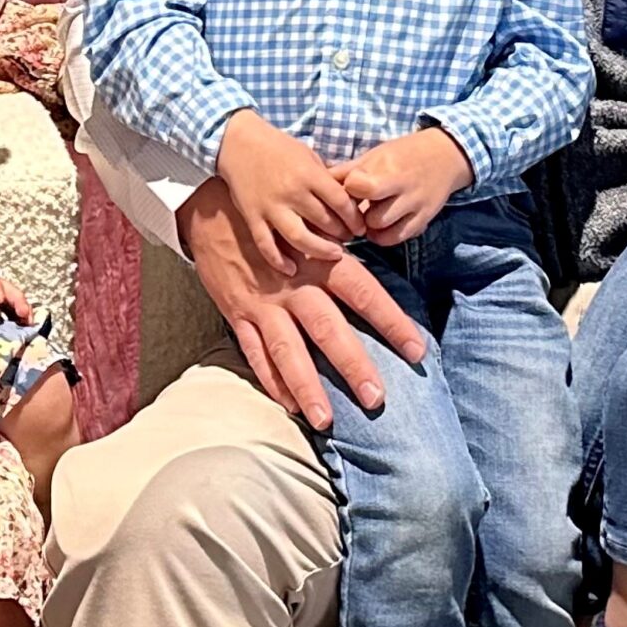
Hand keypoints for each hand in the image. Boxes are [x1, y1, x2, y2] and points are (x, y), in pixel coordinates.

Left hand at [0, 255, 33, 321]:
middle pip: (12, 291)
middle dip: (19, 302)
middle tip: (24, 314)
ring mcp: (3, 293)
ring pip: (17, 300)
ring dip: (24, 310)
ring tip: (30, 324)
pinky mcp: (3, 303)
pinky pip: (15, 309)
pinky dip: (22, 318)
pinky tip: (26, 329)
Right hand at [176, 179, 428, 431]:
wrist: (210, 206)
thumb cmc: (274, 216)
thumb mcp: (311, 221)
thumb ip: (342, 243)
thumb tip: (381, 246)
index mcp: (319, 260)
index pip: (363, 293)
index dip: (392, 321)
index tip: (416, 350)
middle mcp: (293, 285)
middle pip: (328, 329)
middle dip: (353, 366)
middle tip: (376, 399)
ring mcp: (263, 303)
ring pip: (288, 350)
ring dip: (307, 386)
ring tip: (326, 420)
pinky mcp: (237, 314)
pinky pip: (254, 352)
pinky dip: (271, 380)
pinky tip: (289, 405)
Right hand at [213, 112, 364, 274]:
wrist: (237, 142)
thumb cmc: (278, 147)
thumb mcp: (308, 154)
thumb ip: (325, 178)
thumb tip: (348, 200)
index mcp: (308, 174)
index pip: (340, 202)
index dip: (354, 218)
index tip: (359, 225)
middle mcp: (291, 192)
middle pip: (324, 222)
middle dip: (341, 234)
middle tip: (348, 239)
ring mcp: (270, 207)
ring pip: (299, 238)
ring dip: (320, 250)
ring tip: (334, 254)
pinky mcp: (252, 217)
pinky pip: (266, 244)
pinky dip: (278, 260)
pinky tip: (291, 270)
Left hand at [331, 128, 474, 244]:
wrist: (445, 156)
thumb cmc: (403, 154)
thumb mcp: (376, 155)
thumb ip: (349, 169)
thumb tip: (318, 178)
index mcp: (388, 168)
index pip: (359, 186)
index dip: (349, 190)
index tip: (349, 188)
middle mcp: (404, 189)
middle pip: (370, 215)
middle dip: (358, 214)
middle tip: (354, 209)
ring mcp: (415, 207)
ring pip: (382, 230)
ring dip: (370, 227)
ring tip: (367, 216)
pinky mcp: (423, 220)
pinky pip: (398, 238)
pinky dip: (384, 236)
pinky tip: (380, 226)